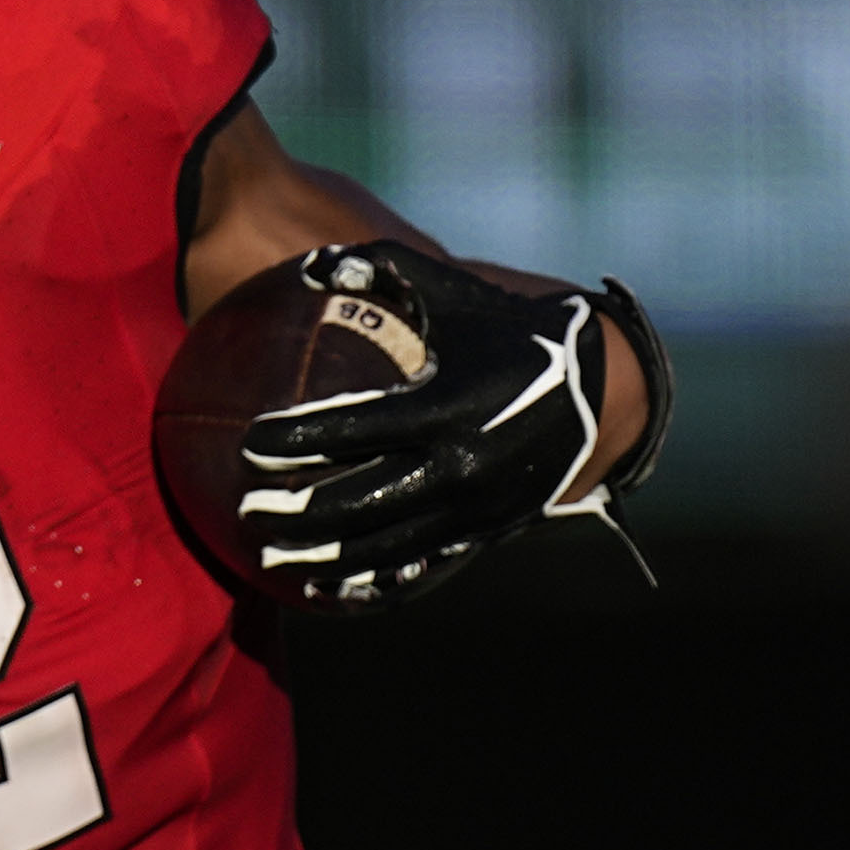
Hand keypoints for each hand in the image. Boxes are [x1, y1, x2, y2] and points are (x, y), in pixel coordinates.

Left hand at [231, 246, 655, 614]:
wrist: (601, 394)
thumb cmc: (513, 334)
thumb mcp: (457, 295)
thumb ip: (389, 269)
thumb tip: (316, 262)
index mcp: (443, 406)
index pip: (350, 429)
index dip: (294, 440)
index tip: (250, 446)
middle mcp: (456, 465)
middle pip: (356, 501)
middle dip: (295, 512)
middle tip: (247, 512)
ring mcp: (471, 507)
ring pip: (381, 546)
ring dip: (321, 556)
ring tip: (269, 559)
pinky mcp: (482, 532)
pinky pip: (417, 565)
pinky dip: (369, 578)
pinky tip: (328, 587)